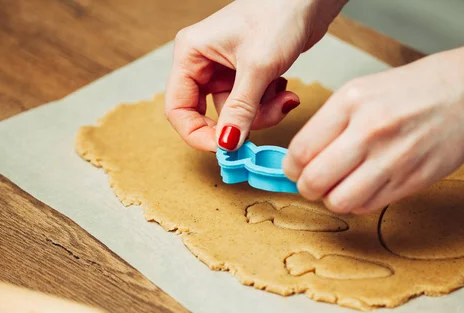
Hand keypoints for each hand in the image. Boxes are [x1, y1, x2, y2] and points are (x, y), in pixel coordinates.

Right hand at [165, 0, 345, 151]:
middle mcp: (204, 62)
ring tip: (285, 95)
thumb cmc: (279, 13)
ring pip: (237, 112)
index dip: (197, 133)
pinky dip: (270, 103)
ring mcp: (227, 69)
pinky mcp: (249, 74)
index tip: (224, 148)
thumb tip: (226, 144)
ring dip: (263, 112)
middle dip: (241, 122)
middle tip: (267, 116)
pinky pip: (253, 104)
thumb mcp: (258, 67)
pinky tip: (285, 87)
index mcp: (191, 54)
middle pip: (211, 114)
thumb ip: (240, 109)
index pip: (178, 108)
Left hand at [283, 47, 463, 213]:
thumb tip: (300, 159)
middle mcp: (369, 131)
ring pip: (339, 201)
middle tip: (313, 183)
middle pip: (314, 181)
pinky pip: (368, 206)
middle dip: (307, 188)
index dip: (291, 167)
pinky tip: (364, 186)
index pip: (300, 151)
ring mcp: (392, 159)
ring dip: (332, 199)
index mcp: (351, 102)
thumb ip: (329, 124)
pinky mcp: (411, 181)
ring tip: (339, 186)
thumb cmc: (415, 90)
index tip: (295, 169)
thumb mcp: (362, 90)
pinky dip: (358, 202)